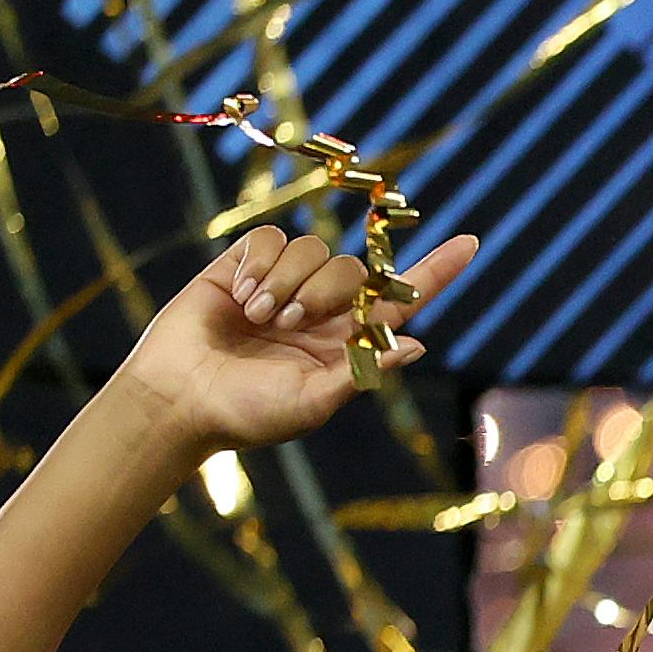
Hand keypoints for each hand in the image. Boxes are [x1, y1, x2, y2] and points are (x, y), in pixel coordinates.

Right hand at [118, 224, 479, 455]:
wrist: (180, 399)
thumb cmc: (246, 413)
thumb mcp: (313, 401)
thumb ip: (364, 371)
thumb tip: (418, 345)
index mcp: (347, 341)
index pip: (400, 299)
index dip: (436, 271)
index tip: (472, 243)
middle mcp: (320, 309)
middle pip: (352, 269)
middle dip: (324, 292)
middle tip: (288, 324)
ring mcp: (282, 284)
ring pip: (313, 248)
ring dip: (286, 282)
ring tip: (256, 317)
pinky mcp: (242, 266)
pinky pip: (270, 238)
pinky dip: (258, 264)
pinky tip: (239, 295)